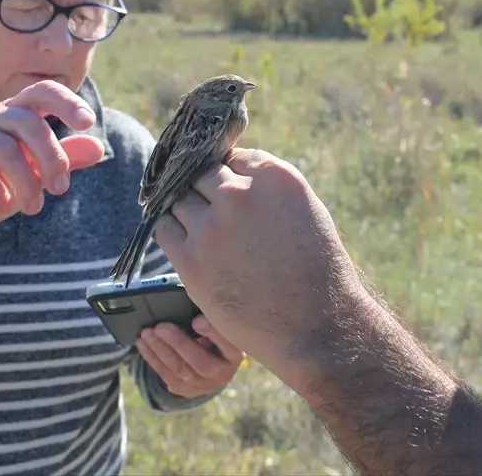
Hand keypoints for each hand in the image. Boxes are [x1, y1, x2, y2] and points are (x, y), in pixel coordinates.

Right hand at [0, 81, 104, 288]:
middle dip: (51, 158)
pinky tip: (4, 207)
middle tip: (60, 189)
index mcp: (12, 114)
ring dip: (26, 181)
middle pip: (27, 122)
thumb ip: (65, 159)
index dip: (66, 102)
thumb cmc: (1, 191)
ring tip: (34, 207)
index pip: (41, 92)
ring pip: (4, 147)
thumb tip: (98, 148)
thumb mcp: (39, 176)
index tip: (88, 123)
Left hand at [136, 315, 244, 397]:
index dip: (213, 333)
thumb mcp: (220, 325)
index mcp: (235, 354)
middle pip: (200, 362)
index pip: (229, 345)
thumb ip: (210, 314)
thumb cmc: (215, 334)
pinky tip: (143, 345)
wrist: (214, 364)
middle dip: (178, 343)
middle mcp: (223, 373)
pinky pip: (166, 376)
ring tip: (147, 333)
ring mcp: (204, 385)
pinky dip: (153, 359)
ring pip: (180, 370)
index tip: (196, 320)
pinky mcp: (186, 391)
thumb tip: (195, 294)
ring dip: (160, 350)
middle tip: (160, 327)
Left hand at [153, 148, 365, 382]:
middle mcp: (240, 195)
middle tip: (210, 206)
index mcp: (275, 178)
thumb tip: (234, 175)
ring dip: (186, 208)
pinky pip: (164, 228)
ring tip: (199, 226)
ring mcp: (212, 227)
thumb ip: (270, 188)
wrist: (314, 326)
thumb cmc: (317, 270)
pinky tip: (181, 237)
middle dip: (206, 188)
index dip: (230, 172)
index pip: (235, 157)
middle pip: (203, 174)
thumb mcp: (307, 211)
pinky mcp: (191, 260)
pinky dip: (170, 228)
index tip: (227, 185)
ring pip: (179, 199)